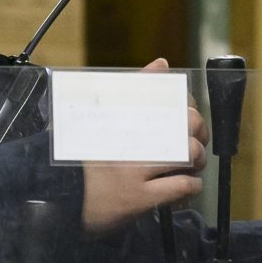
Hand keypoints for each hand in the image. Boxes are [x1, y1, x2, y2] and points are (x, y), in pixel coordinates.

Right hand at [80, 58, 207, 234]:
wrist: (62, 194)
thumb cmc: (84, 156)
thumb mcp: (102, 115)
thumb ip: (135, 88)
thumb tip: (161, 64)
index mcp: (122, 116)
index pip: (169, 98)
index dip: (188, 106)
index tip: (188, 115)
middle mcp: (130, 141)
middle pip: (185, 123)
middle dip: (199, 130)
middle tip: (196, 140)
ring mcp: (135, 171)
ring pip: (189, 154)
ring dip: (198, 159)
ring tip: (191, 164)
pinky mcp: (139, 198)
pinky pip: (181, 186)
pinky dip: (192, 186)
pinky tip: (186, 185)